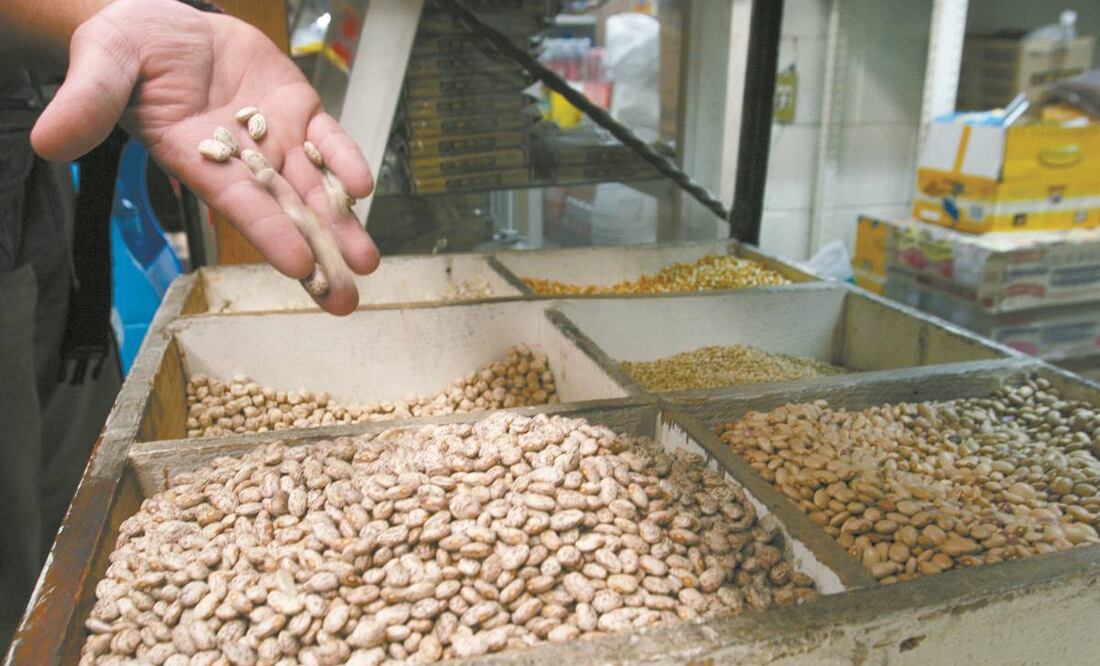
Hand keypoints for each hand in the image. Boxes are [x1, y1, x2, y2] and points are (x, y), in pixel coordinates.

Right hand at [31, 0, 376, 314]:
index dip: (269, 233)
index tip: (298, 267)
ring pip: (315, 187)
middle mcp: (242, 160)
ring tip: (366, 263)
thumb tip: (47, 142)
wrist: (163, 21)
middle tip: (345, 301)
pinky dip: (346, 161)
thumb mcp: (101, 66)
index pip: (238, 204)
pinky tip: (363, 190)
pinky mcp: (299, 109)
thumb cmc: (126, 50)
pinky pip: (329, 140)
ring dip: (342, 225)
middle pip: (285, 213)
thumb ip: (85, 104)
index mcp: (197, 160)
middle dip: (318, 256)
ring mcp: (276, 137)